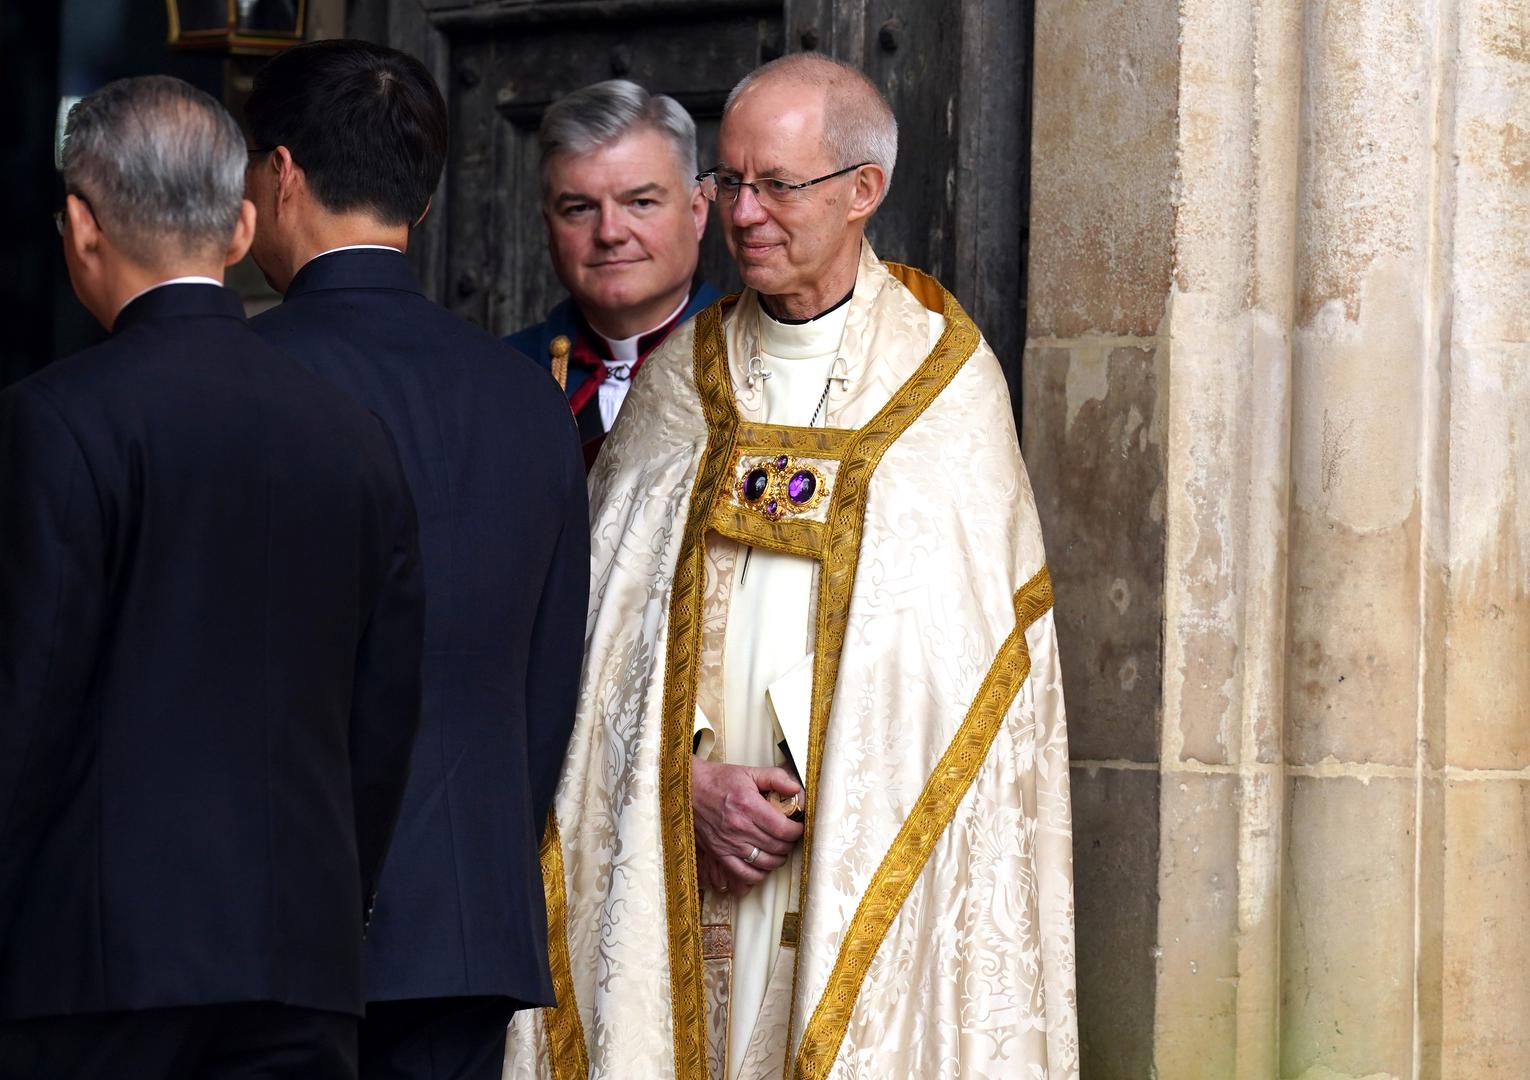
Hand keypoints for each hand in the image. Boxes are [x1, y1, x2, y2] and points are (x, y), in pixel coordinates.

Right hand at [691, 755, 803, 898]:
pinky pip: (744, 873)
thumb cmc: (719, 780)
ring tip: (780, 849)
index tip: (798, 826)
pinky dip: (758, 874)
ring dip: (778, 859)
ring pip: (764, 863)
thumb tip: (797, 789)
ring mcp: (729, 844)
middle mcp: (740, 828)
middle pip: (777, 847)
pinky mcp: (719, 854)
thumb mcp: (749, 772)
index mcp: (749, 806)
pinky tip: (764, 865)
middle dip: (790, 844)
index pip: (784, 829)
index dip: (797, 831)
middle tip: (791, 837)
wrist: (689, 789)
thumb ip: (776, 778)